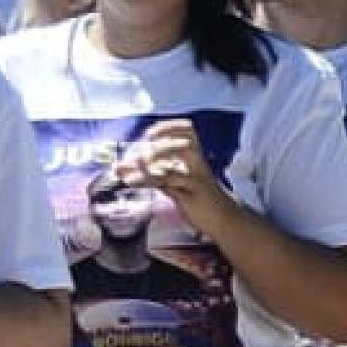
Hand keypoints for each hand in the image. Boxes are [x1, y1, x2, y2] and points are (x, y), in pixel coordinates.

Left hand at [117, 120, 241, 231]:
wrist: (223, 218)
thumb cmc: (196, 197)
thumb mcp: (176, 181)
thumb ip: (153, 173)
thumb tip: (122, 168)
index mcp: (195, 157)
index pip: (188, 132)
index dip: (170, 127)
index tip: (150, 132)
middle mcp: (198, 164)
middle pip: (183, 144)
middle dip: (158, 144)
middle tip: (137, 152)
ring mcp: (196, 179)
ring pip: (174, 165)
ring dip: (148, 162)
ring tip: (127, 166)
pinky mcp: (192, 195)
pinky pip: (169, 184)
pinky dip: (148, 180)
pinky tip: (132, 181)